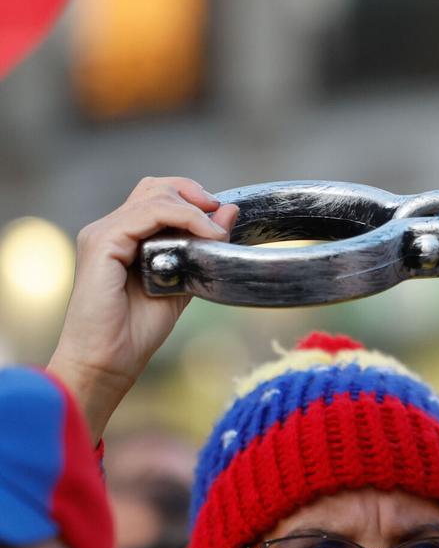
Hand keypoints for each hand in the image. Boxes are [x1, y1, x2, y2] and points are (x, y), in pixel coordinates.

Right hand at [48, 177, 237, 440]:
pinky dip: (183, 218)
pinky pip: (147, 214)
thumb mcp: (184, 279)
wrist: (110, 360)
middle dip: (193, 193)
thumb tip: (229, 211)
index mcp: (125, 236)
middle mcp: (110, 229)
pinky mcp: (102, 242)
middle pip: (155, 187)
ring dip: (194, 210)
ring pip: (155, 196)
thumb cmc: (139, 329)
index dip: (193, 198)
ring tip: (216, 232)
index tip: (221, 216)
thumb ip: (202, 246)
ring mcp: (102, 233)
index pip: (159, 196)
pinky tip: (204, 234)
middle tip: (219, 213)